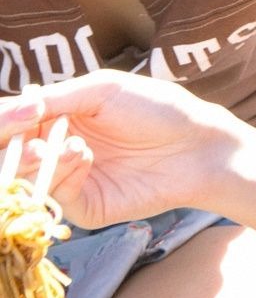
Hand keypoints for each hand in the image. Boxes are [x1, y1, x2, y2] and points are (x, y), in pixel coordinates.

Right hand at [0, 70, 238, 226]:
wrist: (194, 145)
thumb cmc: (155, 108)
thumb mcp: (102, 90)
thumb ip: (56, 99)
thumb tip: (16, 107)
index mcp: (59, 116)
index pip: (14, 123)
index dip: (6, 121)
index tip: (12, 116)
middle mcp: (57, 148)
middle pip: (11, 154)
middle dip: (12, 146)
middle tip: (27, 138)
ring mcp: (69, 179)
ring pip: (25, 178)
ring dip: (34, 159)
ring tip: (59, 143)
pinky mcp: (84, 207)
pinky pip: (55, 195)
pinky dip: (63, 172)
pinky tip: (83, 155)